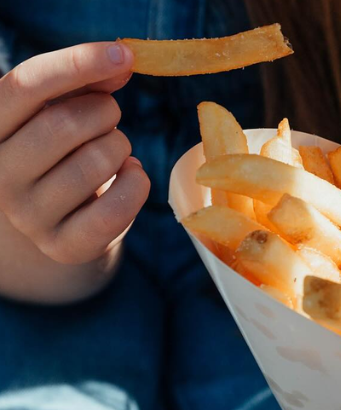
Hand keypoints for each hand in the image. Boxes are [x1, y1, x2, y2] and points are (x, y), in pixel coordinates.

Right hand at [0, 42, 148, 264]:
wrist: (61, 218)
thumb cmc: (63, 150)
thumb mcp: (64, 110)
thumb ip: (87, 83)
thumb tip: (120, 64)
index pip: (26, 85)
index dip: (77, 64)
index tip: (124, 56)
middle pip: (64, 123)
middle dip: (105, 112)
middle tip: (110, 118)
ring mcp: (28, 215)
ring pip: (97, 162)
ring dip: (122, 147)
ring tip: (114, 151)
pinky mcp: (64, 245)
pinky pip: (117, 207)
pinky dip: (137, 183)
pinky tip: (130, 177)